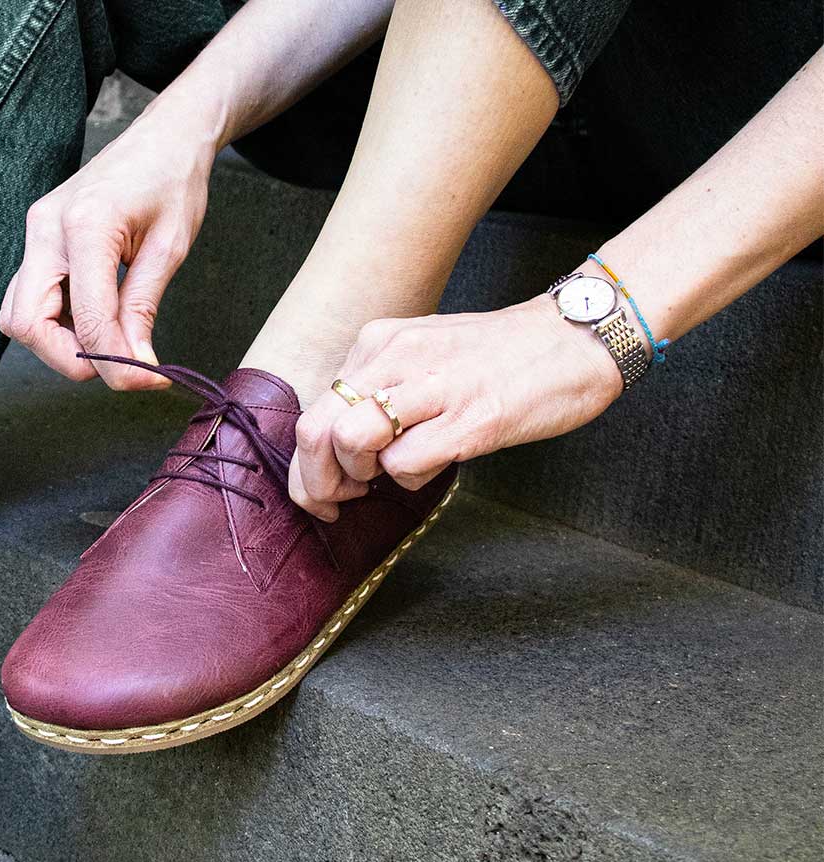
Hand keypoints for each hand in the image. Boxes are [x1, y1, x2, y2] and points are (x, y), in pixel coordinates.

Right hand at [0, 107, 215, 389]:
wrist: (164, 136)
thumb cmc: (173, 179)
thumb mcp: (169, 248)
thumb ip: (142, 309)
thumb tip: (134, 365)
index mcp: (85, 225)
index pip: (86, 319)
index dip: (115, 362)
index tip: (146, 378)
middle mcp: (46, 229)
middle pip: (27, 323)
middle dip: (70, 358)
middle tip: (118, 364)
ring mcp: (36, 233)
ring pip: (19, 315)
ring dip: (58, 342)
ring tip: (108, 339)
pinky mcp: (38, 239)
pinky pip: (30, 297)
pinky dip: (57, 321)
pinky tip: (95, 318)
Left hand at [288, 297, 624, 519]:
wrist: (576, 338)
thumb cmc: (499, 357)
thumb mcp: (423, 357)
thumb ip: (380, 391)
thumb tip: (340, 446)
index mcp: (379, 343)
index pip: (313, 412)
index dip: (306, 465)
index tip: (322, 489)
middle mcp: (395, 357)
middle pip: (316, 431)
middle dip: (316, 483)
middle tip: (339, 502)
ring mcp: (432, 387)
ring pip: (351, 443)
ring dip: (360, 478)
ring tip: (391, 475)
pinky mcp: (469, 419)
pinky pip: (405, 464)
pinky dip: (409, 479)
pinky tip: (435, 465)